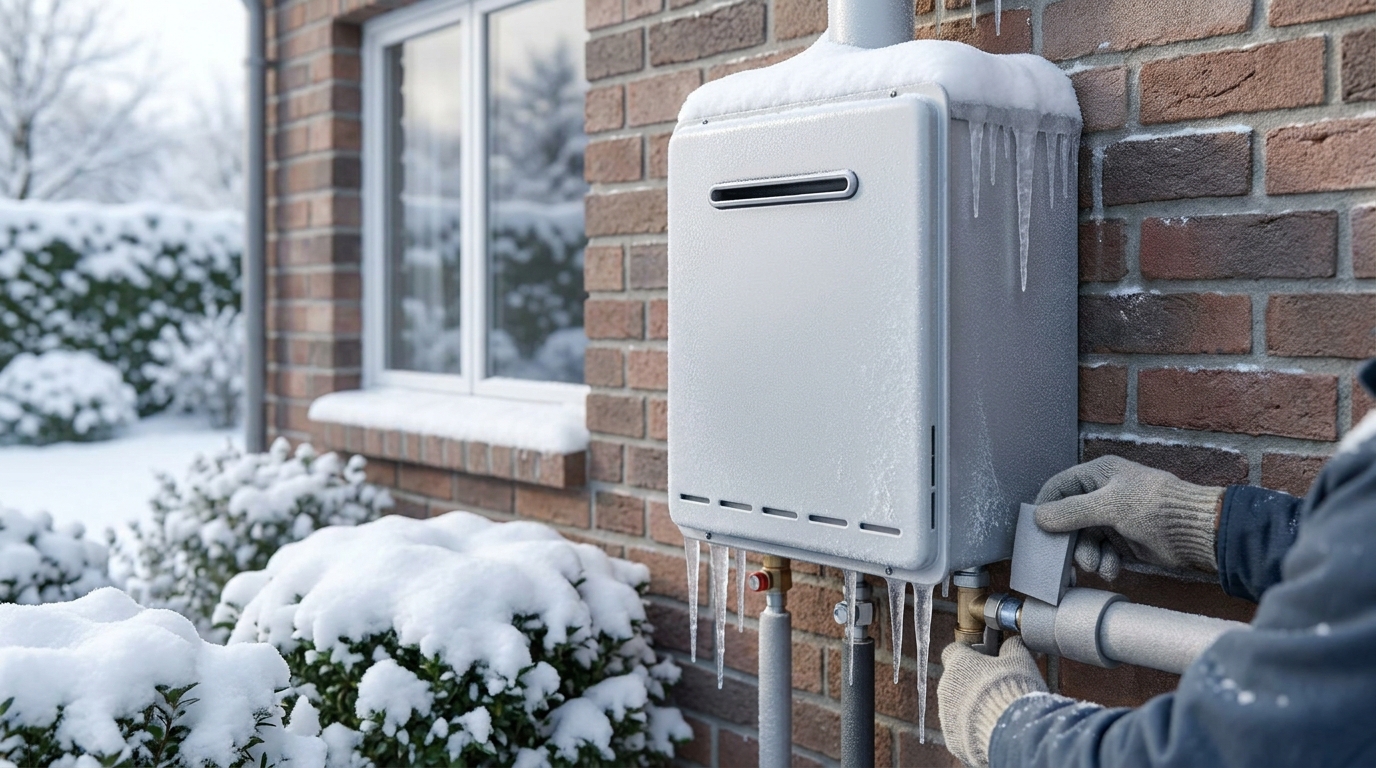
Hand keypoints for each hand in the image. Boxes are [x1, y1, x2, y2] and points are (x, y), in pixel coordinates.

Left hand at [939, 637, 1047, 766]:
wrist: (1013, 734)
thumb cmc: (1015, 692)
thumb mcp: (1020, 661)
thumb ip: (1012, 647)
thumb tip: (1013, 642)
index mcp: (958, 664)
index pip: (953, 651)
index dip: (969, 653)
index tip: (983, 658)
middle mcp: (946, 688)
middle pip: (955, 680)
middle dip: (972, 682)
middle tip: (996, 688)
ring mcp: (946, 715)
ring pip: (956, 705)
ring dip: (971, 706)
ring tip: (997, 711)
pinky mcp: (952, 738)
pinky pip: (960, 729)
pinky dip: (972, 728)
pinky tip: (992, 728)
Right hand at [1034, 456, 1223, 579]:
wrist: (1196, 532)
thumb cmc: (1155, 507)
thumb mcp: (1110, 505)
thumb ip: (1072, 511)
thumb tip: (1038, 518)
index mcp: (1098, 474)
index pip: (1059, 488)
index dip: (1046, 508)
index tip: (1037, 531)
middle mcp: (1102, 495)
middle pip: (1069, 520)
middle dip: (1070, 542)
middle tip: (1068, 560)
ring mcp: (1113, 519)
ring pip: (1084, 540)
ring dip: (1088, 556)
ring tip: (1098, 567)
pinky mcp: (1123, 541)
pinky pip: (1102, 553)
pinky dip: (1105, 564)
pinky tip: (1113, 570)